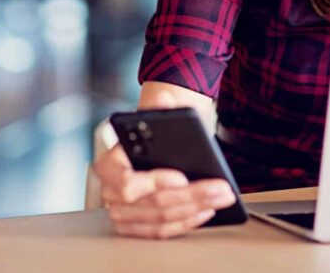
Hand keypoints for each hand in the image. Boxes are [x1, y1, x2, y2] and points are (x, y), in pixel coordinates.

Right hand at [92, 91, 237, 238]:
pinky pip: (162, 231)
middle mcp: (110, 194)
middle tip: (219, 188)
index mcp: (109, 166)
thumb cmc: (150, 135)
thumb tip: (164, 99)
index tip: (183, 177)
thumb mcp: (153, 117)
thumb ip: (158, 106)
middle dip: (192, 195)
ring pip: (162, 219)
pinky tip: (207, 210)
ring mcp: (122, 215)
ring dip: (196, 209)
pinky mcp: (136, 227)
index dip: (155, 183)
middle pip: (153, 204)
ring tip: (221, 197)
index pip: (127, 183)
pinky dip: (187, 222)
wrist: (150, 148)